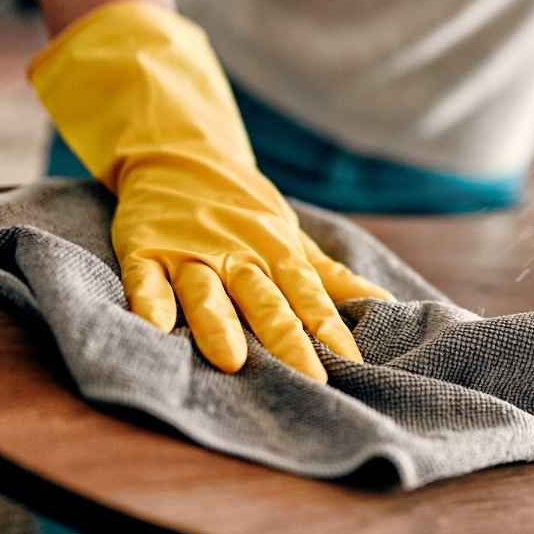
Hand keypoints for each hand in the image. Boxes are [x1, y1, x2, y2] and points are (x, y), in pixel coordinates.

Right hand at [30, 0, 392, 377]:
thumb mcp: (292, 237)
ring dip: (220, 324)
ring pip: (207, 292)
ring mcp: (190, 251)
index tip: (352, 365)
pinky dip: (149, 300)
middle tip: (308, 380)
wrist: (180, 153)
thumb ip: (331, 277)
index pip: (309, 296)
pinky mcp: (146, 248)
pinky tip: (154, 327)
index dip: (331, 330)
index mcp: (276, 253)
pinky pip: (146, 277)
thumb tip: (387, 304)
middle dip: (287, 341)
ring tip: (232, 361)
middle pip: (265, 301)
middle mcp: (237, 254)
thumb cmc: (245, 210)